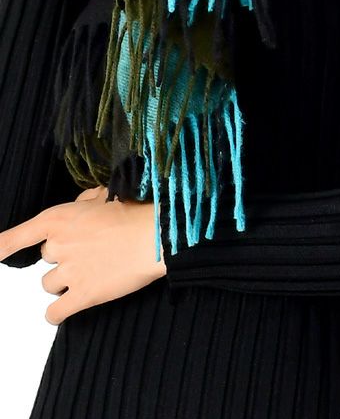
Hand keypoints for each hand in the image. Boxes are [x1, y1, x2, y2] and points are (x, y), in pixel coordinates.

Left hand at [0, 185, 166, 325]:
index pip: (17, 237)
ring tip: (94, 271)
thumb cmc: (136, 211)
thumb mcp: (106, 194)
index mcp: (59, 219)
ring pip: (49, 285)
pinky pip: (55, 313)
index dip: (1, 247)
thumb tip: (78, 208)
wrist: (157, 234)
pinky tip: (70, 306)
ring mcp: (70, 272)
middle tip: (91, 251)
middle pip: (46, 259)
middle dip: (64, 257)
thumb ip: (83, 203)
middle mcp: (58, 246)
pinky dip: (59, 312)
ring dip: (66, 281)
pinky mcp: (84, 295)